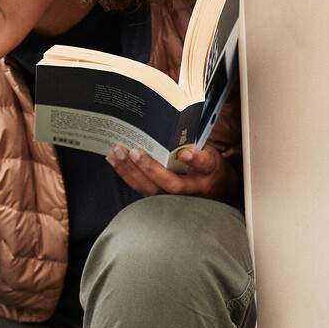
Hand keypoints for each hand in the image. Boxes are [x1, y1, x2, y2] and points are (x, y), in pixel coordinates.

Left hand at [106, 145, 236, 199]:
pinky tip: (115, 160)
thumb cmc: (208, 166)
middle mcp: (193, 188)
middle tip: (135, 151)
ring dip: (132, 171)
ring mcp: (176, 198)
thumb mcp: (212, 151)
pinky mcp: (161, 198)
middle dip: (151, 168)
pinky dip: (126, 174)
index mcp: (210, 171)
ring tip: (119, 153)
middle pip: (172, 184)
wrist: (213, 188)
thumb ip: (197, 144)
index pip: (205, 165)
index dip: (196, 159)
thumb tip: (176, 129)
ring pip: (153, 189)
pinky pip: (142, 188)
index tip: (185, 153)